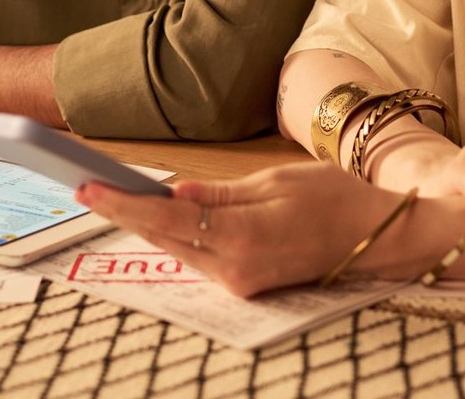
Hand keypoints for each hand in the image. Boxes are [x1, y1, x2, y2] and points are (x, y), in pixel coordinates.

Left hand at [78, 163, 404, 297]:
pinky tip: (157, 214)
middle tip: (86, 184)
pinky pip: (200, 255)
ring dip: (147, 223)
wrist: (378, 239)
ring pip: (178, 248)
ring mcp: (240, 282)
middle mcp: (234, 269)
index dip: (121, 203)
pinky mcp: (246, 284)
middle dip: (124, 211)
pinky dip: (176, 234)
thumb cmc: (336, 199)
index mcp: (241, 237)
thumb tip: (173, 193)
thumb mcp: (275, 181)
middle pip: (163, 237)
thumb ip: (219, 192)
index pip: (164, 218)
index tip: (86, 186)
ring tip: (110, 194)